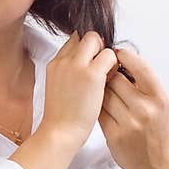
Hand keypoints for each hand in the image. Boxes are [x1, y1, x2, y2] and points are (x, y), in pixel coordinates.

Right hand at [42, 30, 119, 148]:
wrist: (59, 131)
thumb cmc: (61, 116)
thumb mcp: (58, 87)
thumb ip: (68, 72)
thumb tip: (86, 65)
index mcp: (55, 64)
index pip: (73, 41)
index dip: (86, 49)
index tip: (92, 62)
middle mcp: (64, 60)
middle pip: (86, 37)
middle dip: (97, 47)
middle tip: (102, 67)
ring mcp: (77, 65)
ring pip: (97, 40)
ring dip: (105, 55)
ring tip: (106, 75)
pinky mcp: (91, 74)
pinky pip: (109, 55)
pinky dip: (113, 65)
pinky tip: (110, 81)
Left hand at [98, 45, 168, 168]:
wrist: (154, 165)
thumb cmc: (156, 132)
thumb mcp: (159, 105)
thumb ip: (144, 84)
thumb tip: (123, 59)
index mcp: (159, 98)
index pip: (139, 66)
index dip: (124, 56)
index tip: (117, 53)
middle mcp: (145, 109)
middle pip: (116, 79)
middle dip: (109, 75)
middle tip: (107, 75)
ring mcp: (129, 122)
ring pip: (104, 94)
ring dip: (100, 90)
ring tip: (103, 92)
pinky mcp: (113, 134)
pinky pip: (99, 110)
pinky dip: (96, 106)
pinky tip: (99, 107)